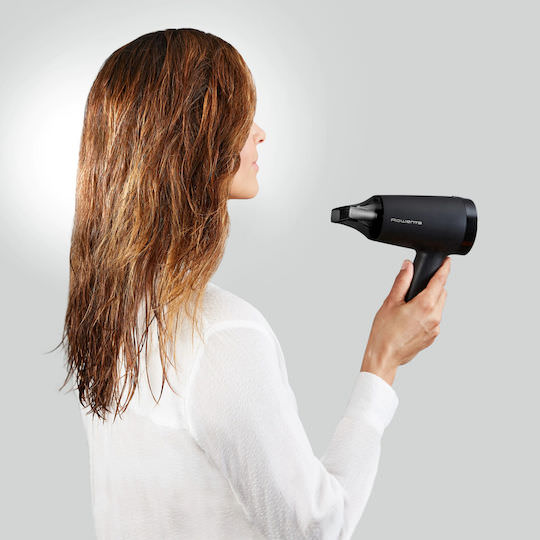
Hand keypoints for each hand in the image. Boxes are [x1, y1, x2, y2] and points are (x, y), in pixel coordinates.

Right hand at [360, 257, 450, 385]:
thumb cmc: (384, 332)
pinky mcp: (432, 337)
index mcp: (425, 305)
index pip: (440, 281)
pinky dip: (427, 314)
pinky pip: (434, 319)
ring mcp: (435, 329)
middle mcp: (434, 317)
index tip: (447, 262)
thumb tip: (408, 267)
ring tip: (411, 305)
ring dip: (430, 301)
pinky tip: (411, 318)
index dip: (444, 268)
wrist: (384, 356)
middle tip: (417, 287)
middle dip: (433, 286)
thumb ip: (401, 281)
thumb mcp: (390, 302)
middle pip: (441, 293)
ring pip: (438, 307)